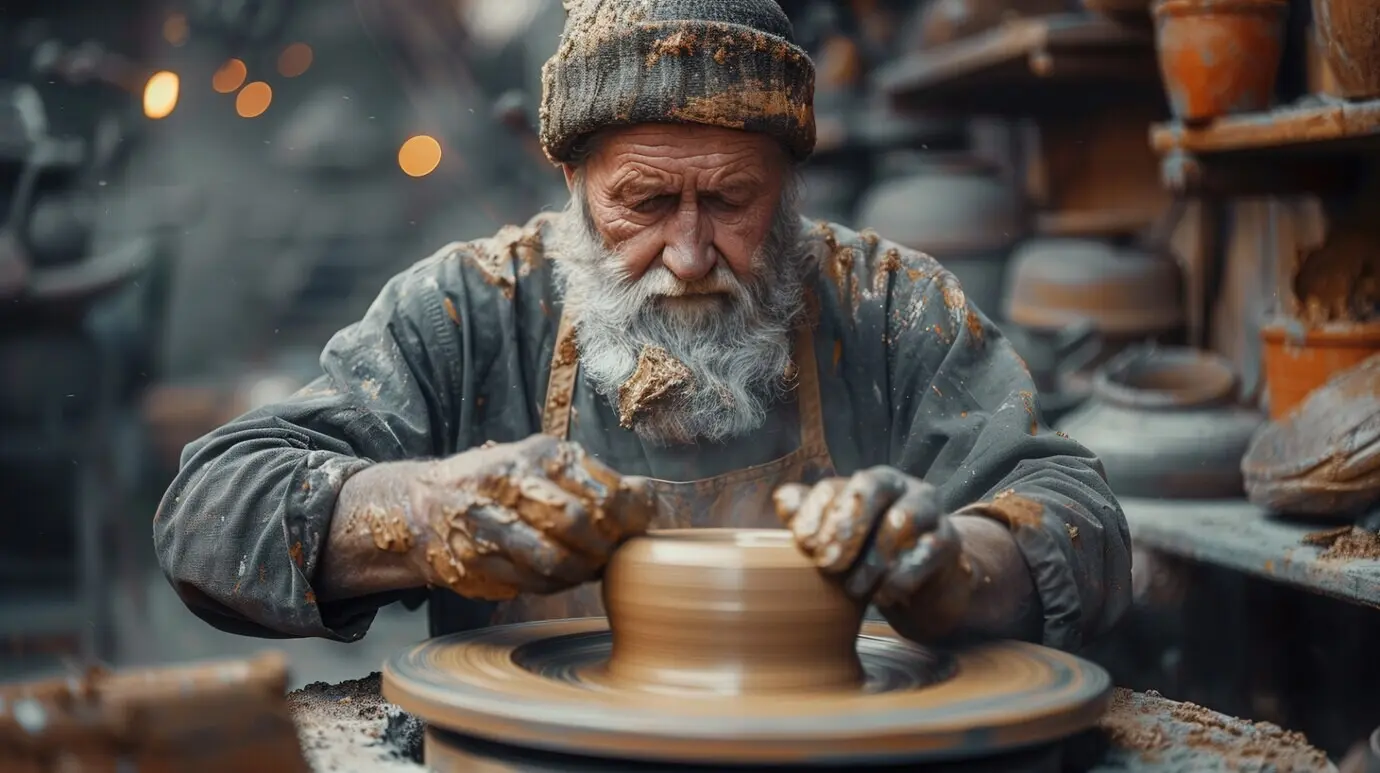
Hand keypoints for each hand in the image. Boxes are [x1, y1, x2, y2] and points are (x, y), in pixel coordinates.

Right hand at [362, 435, 654, 600]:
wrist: (421, 507)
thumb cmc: (501, 488)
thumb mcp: (542, 466)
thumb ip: (591, 480)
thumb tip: (648, 498)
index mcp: (540, 454)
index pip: (605, 487)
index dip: (630, 518)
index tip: (635, 531)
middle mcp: (511, 480)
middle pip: (580, 522)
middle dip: (603, 548)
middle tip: (609, 557)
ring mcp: (488, 520)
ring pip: (554, 557)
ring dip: (579, 571)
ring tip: (584, 569)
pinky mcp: (473, 557)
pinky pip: (529, 581)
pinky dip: (551, 585)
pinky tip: (554, 577)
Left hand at [773, 467, 972, 634]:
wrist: (927, 583)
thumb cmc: (875, 554)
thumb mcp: (841, 538)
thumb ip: (811, 516)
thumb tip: (783, 500)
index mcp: (870, 482)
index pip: (836, 486)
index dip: (815, 513)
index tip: (803, 544)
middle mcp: (902, 486)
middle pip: (871, 487)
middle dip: (845, 526)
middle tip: (826, 565)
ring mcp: (930, 511)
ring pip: (900, 520)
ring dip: (872, 559)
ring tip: (854, 590)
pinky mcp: (949, 541)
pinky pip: (927, 552)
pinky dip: (902, 577)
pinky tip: (884, 597)